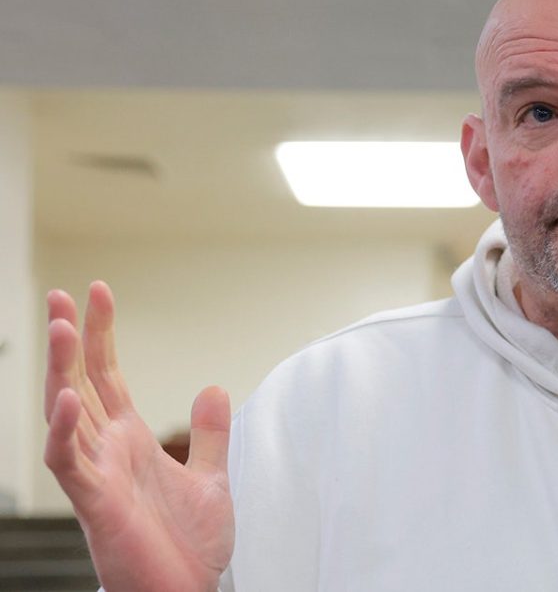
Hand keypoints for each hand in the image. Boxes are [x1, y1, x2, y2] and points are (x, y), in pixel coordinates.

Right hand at [43, 281, 233, 591]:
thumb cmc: (190, 547)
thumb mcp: (211, 477)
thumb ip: (210, 434)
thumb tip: (214, 386)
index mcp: (131, 441)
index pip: (108, 375)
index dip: (101, 335)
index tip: (98, 292)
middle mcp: (107, 452)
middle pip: (79, 383)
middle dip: (69, 340)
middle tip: (60, 294)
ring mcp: (97, 476)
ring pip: (67, 414)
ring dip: (61, 371)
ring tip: (60, 326)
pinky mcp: (96, 504)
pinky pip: (70, 463)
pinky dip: (65, 431)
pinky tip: (69, 397)